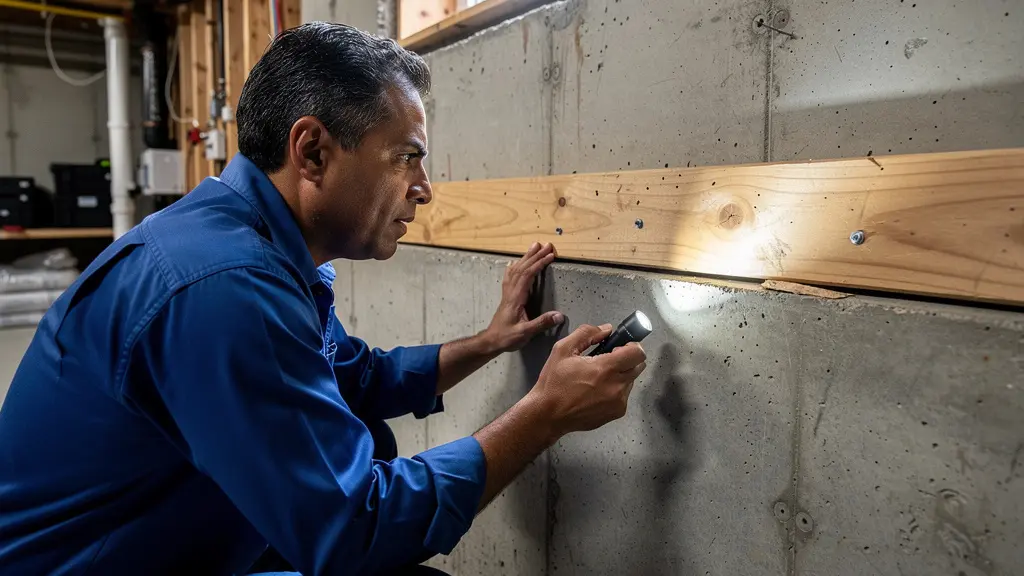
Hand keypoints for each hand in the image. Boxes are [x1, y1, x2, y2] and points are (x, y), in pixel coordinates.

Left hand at [483, 242, 564, 352]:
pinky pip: (510, 276)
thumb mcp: (525, 333)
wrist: (491, 341)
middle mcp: (511, 292)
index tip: (550, 255)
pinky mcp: (507, 296)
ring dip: (526, 257)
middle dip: (535, 255)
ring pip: (516, 270)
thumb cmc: (506, 337)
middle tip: (546, 245)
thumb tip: (559, 315)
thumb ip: (541, 323)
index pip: (527, 275)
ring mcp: (507, 293)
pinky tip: (515, 262)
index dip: (539, 264)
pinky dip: (515, 266)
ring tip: (534, 246)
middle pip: (522, 268)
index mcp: (516, 298)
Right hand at [526, 324, 646, 437]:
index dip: (631, 345)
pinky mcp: (616, 412)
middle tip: (608, 360)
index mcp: (605, 368)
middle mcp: (616, 386)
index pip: (638, 352)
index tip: (619, 347)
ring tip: (598, 378)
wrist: (548, 415)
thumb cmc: (554, 384)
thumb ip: (586, 333)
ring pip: (631, 380)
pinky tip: (597, 391)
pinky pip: (624, 395)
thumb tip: (606, 329)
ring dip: (621, 375)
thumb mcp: (563, 350)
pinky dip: (616, 390)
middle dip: (627, 359)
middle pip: (639, 365)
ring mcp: (618, 401)